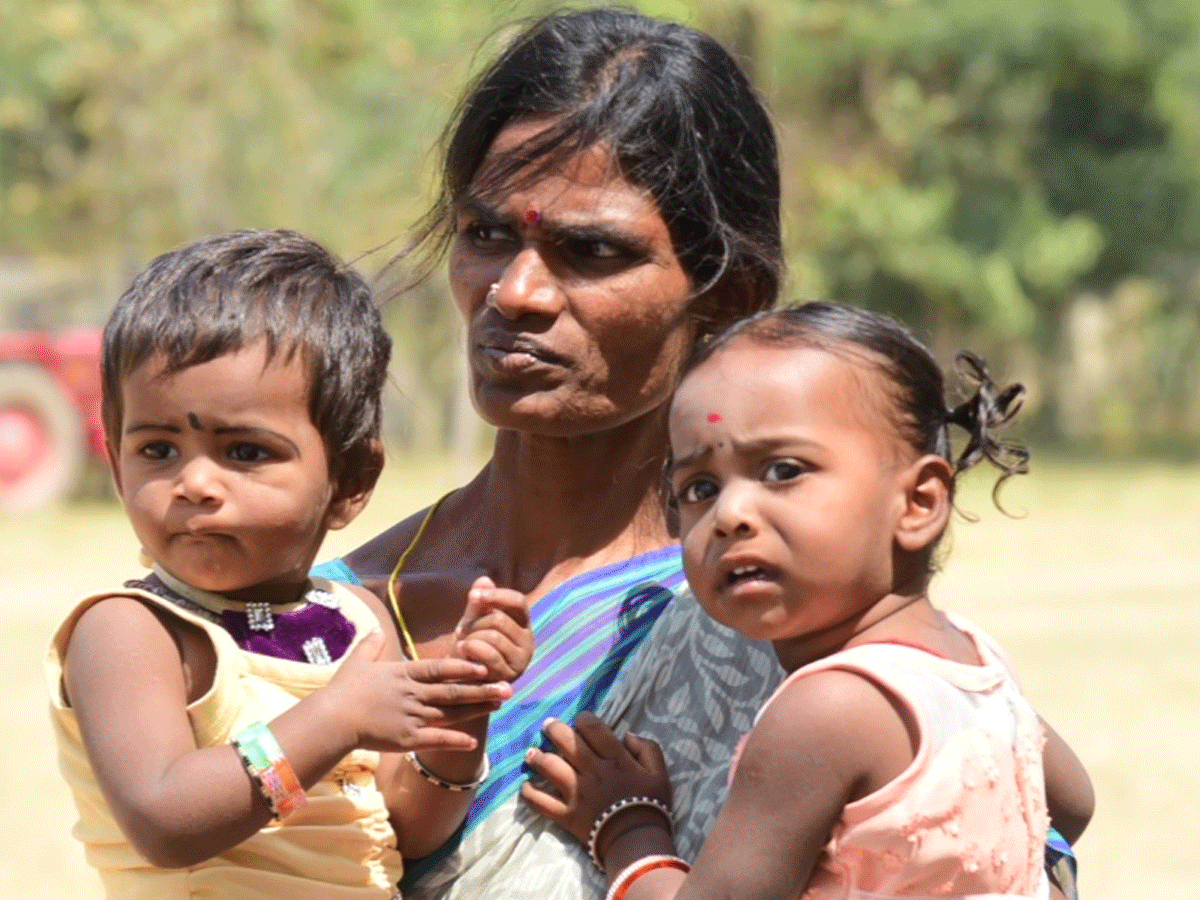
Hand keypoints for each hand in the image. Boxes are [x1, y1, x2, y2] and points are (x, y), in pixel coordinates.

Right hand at [324, 628, 512, 753]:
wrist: (332, 720)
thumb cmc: (343, 690)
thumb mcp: (358, 661)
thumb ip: (371, 644)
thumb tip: (378, 627)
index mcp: (404, 673)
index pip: (440, 668)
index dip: (465, 666)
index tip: (486, 664)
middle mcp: (412, 694)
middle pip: (453, 691)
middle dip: (483, 689)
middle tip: (508, 687)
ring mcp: (411, 716)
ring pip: (451, 713)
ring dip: (477, 709)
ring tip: (499, 705)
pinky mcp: (407, 738)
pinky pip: (436, 740)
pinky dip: (455, 741)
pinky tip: (474, 740)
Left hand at [451, 576, 532, 682]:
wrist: (462, 678)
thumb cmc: (470, 645)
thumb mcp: (473, 620)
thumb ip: (479, 603)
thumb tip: (484, 580)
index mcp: (523, 624)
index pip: (518, 601)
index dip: (496, 596)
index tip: (473, 596)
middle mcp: (528, 642)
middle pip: (500, 619)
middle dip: (474, 623)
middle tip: (460, 631)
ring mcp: (521, 661)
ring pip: (494, 636)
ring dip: (471, 638)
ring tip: (462, 644)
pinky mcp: (509, 676)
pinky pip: (489, 654)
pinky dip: (471, 650)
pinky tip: (461, 651)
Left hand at [520, 711, 671, 850]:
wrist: (638, 842)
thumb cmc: (650, 806)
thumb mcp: (659, 773)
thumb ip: (647, 748)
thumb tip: (628, 734)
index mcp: (615, 759)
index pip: (593, 729)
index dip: (583, 719)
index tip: (578, 720)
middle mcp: (592, 771)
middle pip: (567, 742)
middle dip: (554, 729)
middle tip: (547, 725)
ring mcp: (577, 793)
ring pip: (550, 767)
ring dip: (537, 757)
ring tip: (531, 753)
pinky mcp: (566, 814)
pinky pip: (542, 802)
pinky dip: (530, 794)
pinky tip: (526, 786)